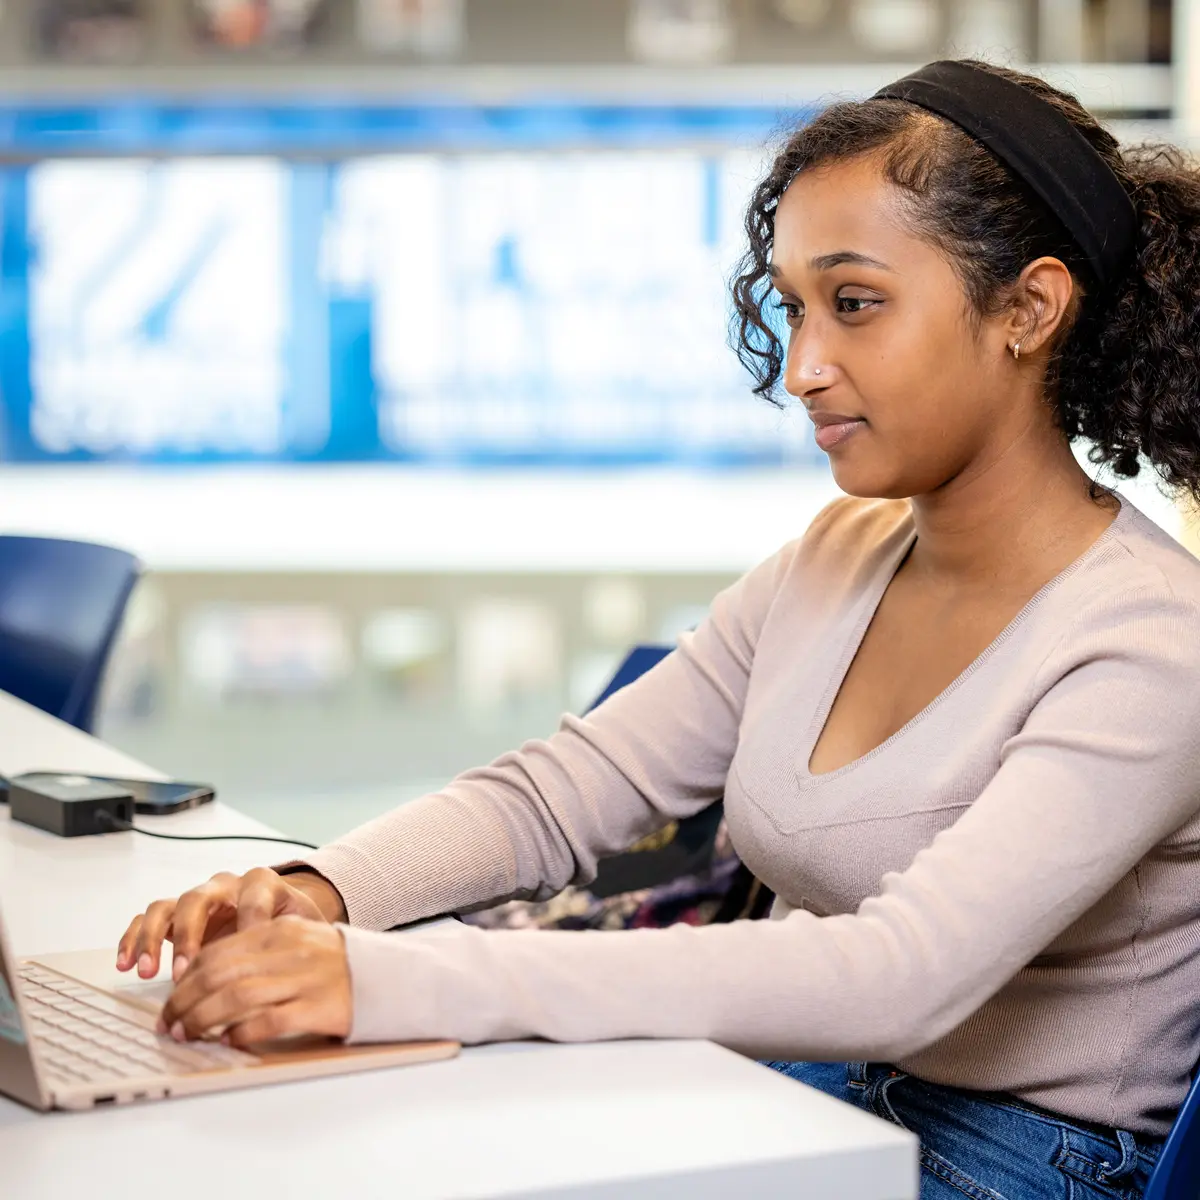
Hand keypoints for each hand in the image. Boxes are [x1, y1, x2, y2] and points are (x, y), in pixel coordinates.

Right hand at [117, 867, 347, 982]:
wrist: (284, 912)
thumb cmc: (294, 924)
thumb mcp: (305, 927)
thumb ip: (299, 938)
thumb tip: (297, 966)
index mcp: (263, 885)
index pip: (252, 896)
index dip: (247, 923)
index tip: (244, 954)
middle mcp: (226, 886)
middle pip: (198, 898)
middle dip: (189, 935)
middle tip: (184, 970)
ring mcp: (198, 899)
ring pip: (167, 906)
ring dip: (153, 938)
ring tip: (146, 970)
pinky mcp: (177, 914)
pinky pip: (148, 917)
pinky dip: (134, 937)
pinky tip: (125, 963)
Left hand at [159, 916, 351, 1047]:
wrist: (385, 975)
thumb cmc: (334, 963)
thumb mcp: (295, 942)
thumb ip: (255, 952)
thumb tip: (202, 979)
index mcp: (279, 930)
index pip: (217, 952)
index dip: (185, 979)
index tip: (171, 1000)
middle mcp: (288, 951)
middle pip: (218, 975)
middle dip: (184, 1002)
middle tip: (170, 1023)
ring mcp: (303, 978)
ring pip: (235, 998)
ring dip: (203, 1020)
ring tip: (188, 1035)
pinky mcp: (316, 1007)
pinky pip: (267, 1021)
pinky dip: (241, 1033)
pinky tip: (229, 1041)